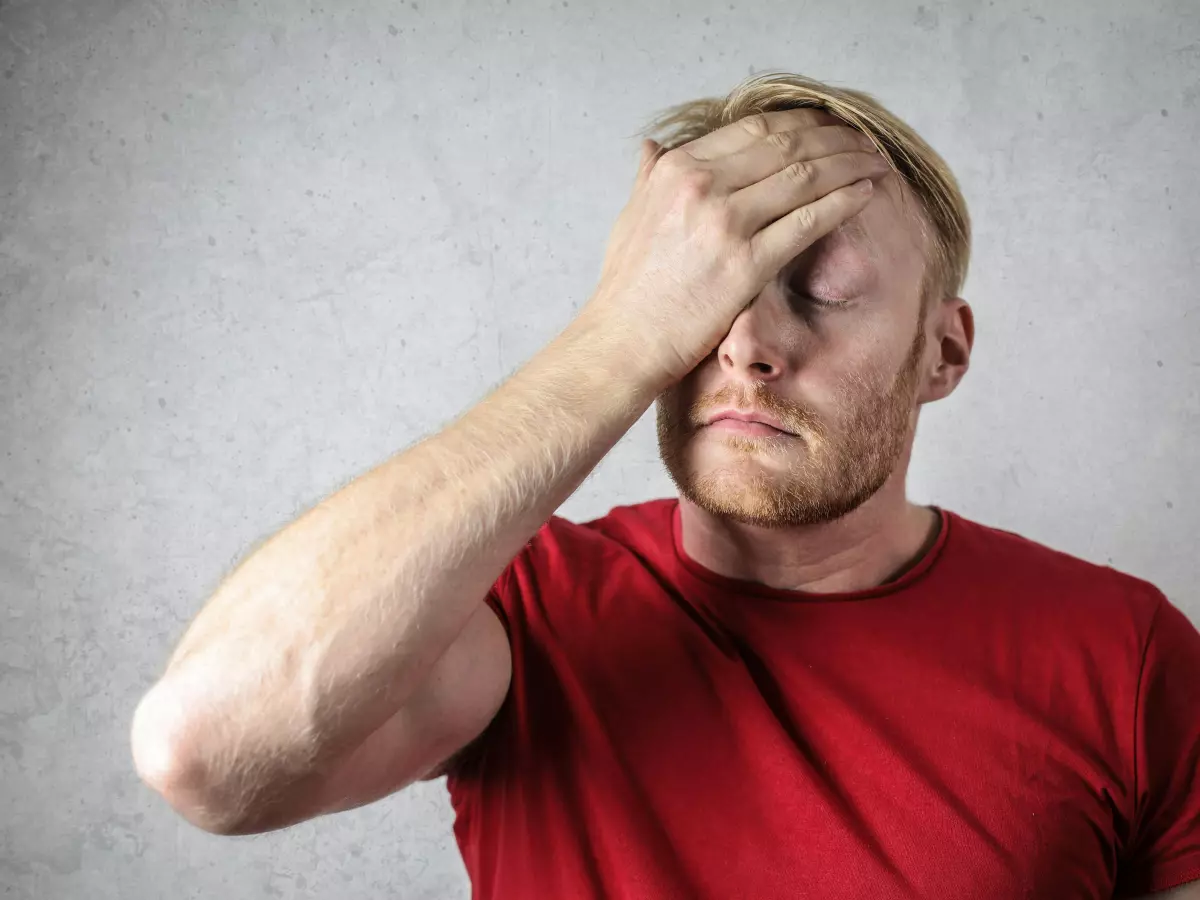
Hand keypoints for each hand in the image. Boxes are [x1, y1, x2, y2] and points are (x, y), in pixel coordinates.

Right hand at [579, 108, 889, 387]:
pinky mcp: (747, 264)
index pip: (754, 128)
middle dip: (835, 137)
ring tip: (875, 163)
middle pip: (787, 144)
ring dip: (850, 164)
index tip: (827, 126)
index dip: (801, 122)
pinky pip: (810, 221)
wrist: (623, 342)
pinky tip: (866, 194)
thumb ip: (648, 177)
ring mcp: (726, 223)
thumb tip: (653, 147)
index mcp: (677, 169)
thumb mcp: (629, 216)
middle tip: (864, 140)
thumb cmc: (627, 287)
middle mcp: (702, 186)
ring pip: (806, 176)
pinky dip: (844, 201)